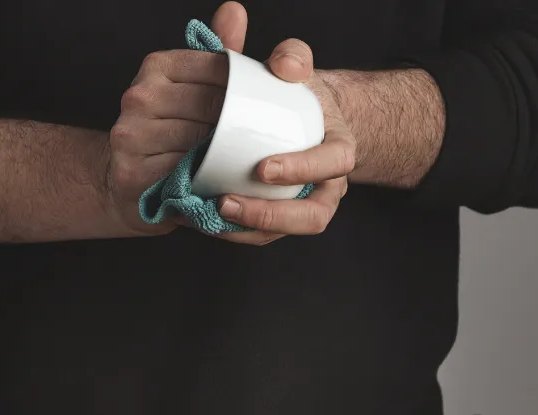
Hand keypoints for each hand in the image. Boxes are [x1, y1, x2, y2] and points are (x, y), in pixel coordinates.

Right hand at [103, 3, 245, 235]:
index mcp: (157, 66)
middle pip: (212, 108)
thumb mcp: (197, 85)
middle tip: (263, 141)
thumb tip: (235, 9)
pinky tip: (220, 181)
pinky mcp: (130, 172)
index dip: (247, 92)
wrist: (126, 181)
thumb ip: (220, 50)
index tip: (262, 110)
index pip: (220, 71)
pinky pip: (184, 175)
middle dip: (240, 124)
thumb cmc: (173, 129)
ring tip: (243, 162)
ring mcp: (130, 134)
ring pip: (200, 142)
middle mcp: (138, 96)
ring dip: (226, 154)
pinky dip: (206, 179)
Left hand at [213, 36, 356, 244]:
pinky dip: (232, 231)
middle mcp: (326, 186)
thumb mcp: (296, 68)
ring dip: (246, 229)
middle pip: (312, 216)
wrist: (298, 117)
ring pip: (283, 232)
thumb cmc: (295, 94)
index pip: (333, 163)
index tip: (263, 167)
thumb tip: (285, 65)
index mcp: (337, 149)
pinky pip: (259, 234)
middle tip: (227, 202)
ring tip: (209, 215)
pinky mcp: (277, 218)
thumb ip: (293, 57)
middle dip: (270, 215)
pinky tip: (200, 219)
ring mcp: (302, 205)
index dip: (303, 168)